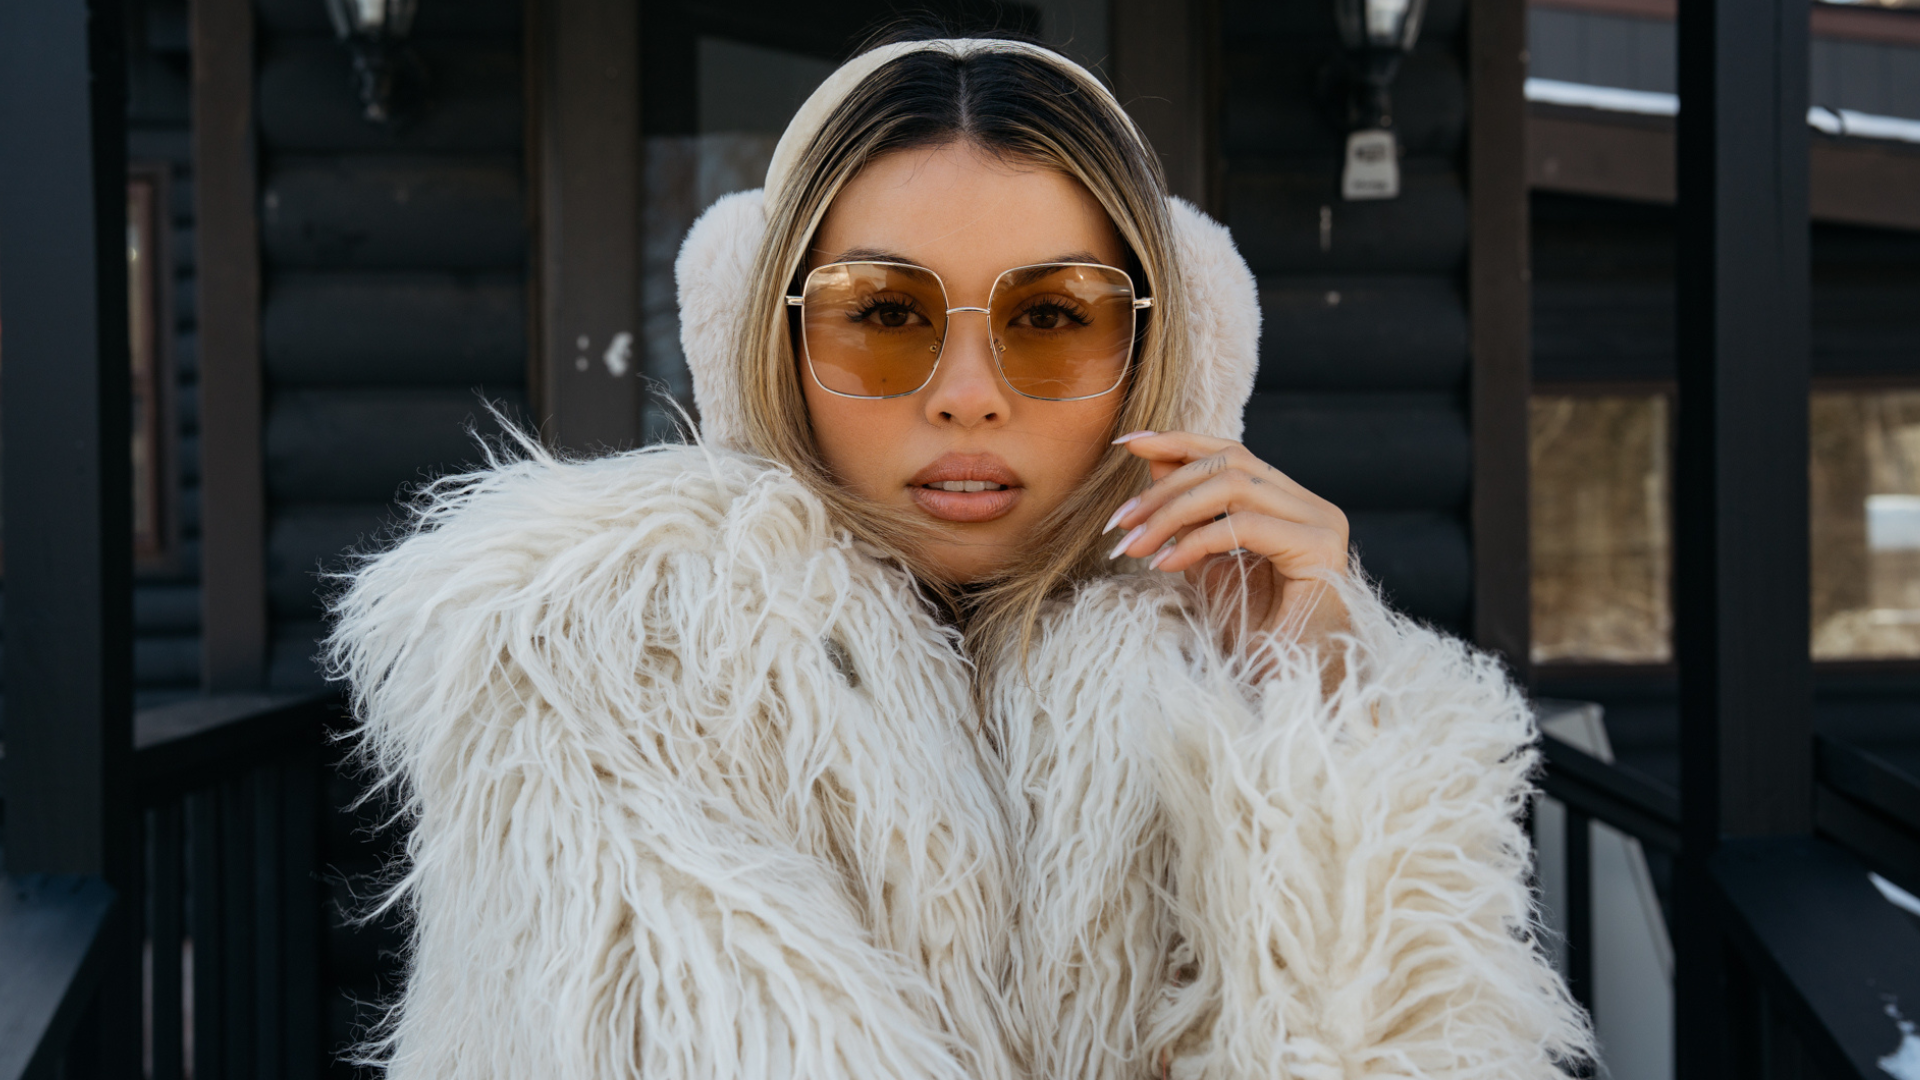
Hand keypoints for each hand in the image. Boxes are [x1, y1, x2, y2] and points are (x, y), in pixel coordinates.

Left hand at [1103, 430, 1350, 673]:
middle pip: (1229, 462)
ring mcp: (1320, 523)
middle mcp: (1311, 505)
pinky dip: (1195, 541)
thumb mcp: (1208, 566)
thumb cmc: (1254, 634)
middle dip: (1164, 486)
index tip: (1128, 443)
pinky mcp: (1319, 549)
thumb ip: (1189, 518)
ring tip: (1135, 545)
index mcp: (1290, 504)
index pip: (1233, 453)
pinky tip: (1165, 565)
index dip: (1179, 442)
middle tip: (1118, 522)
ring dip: (1171, 511)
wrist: (1293, 686)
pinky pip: (1245, 526)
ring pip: (1233, 486)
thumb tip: (1155, 466)